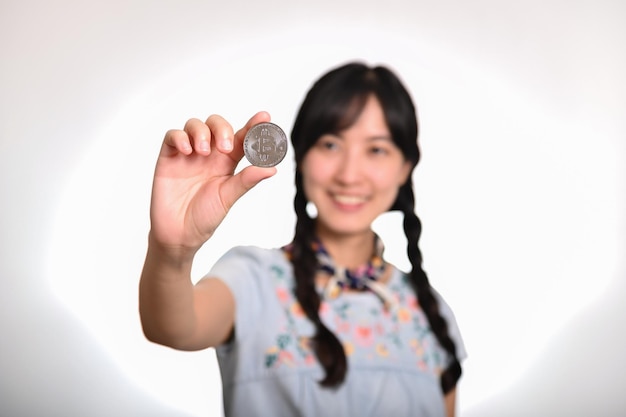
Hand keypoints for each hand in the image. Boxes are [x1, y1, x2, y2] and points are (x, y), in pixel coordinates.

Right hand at [148, 111, 276, 253]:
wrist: (179, 234)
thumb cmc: (205, 217)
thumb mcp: (228, 198)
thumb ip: (246, 180)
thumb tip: (271, 168)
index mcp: (227, 163)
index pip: (242, 138)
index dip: (253, 126)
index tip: (265, 117)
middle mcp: (209, 154)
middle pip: (217, 125)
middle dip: (223, 129)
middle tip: (226, 147)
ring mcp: (188, 154)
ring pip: (195, 125)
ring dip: (201, 132)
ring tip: (203, 152)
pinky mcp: (169, 157)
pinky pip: (173, 136)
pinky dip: (180, 137)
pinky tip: (187, 151)